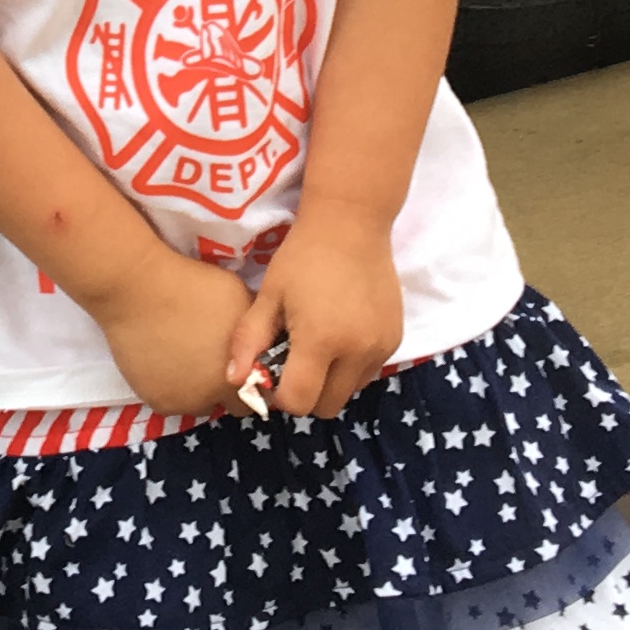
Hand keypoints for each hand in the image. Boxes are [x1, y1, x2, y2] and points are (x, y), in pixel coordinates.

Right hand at [88, 251, 259, 419]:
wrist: (137, 289)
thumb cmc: (192, 286)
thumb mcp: (239, 297)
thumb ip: (253, 327)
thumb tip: (258, 337)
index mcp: (242, 372)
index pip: (260, 392)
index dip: (252, 376)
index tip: (241, 361)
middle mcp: (216, 395)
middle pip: (231, 404)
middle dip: (227, 387)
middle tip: (213, 359)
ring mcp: (184, 402)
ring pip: (200, 404)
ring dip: (198, 389)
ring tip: (186, 358)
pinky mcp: (157, 402)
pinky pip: (172, 400)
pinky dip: (171, 386)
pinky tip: (165, 360)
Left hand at [230, 215, 404, 419]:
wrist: (352, 223)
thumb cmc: (302, 256)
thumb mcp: (269, 295)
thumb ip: (248, 340)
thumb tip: (233, 381)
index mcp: (321, 341)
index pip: (299, 402)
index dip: (280, 396)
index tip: (272, 372)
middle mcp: (357, 352)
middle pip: (327, 406)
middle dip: (306, 393)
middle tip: (294, 360)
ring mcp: (381, 348)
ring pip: (349, 392)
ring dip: (330, 381)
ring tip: (318, 344)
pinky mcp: (396, 340)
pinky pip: (368, 372)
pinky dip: (351, 366)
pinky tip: (339, 333)